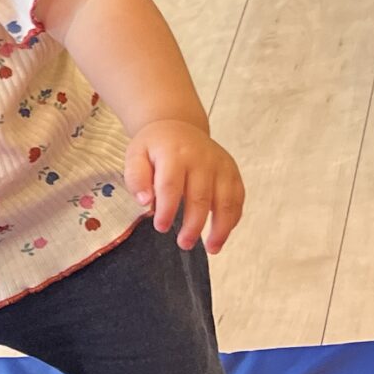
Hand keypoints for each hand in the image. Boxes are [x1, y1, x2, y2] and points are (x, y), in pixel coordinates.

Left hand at [125, 120, 244, 252]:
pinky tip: (223, 233)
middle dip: (194, 225)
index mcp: (174, 154)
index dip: (167, 209)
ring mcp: (221, 165)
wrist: (179, 126)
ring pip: (226, 200)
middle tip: (184, 244)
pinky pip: (238, 198)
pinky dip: (232, 218)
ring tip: (212, 248)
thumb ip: (136, 178)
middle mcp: (201, 158)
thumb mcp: (135, 155)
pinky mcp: (232, 171)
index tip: (161, 227)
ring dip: (221, 228)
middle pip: (200, 197)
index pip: (171, 185)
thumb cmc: (155, 147)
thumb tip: (144, 202)